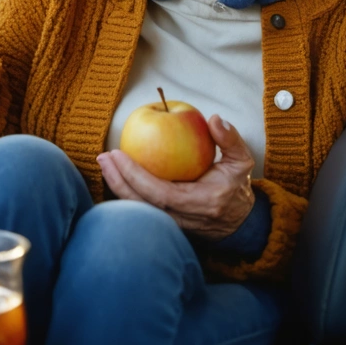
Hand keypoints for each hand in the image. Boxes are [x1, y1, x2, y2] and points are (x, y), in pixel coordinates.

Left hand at [97, 115, 255, 240]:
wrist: (240, 222)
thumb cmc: (236, 186)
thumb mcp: (241, 161)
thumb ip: (230, 140)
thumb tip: (214, 119)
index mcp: (203, 202)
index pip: (162, 194)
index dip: (136, 176)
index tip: (118, 154)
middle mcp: (185, 219)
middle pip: (143, 205)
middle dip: (118, 181)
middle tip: (104, 157)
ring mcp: (174, 225)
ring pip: (138, 210)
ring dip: (117, 187)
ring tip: (104, 163)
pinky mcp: (167, 225)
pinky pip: (141, 209)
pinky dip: (124, 192)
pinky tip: (113, 173)